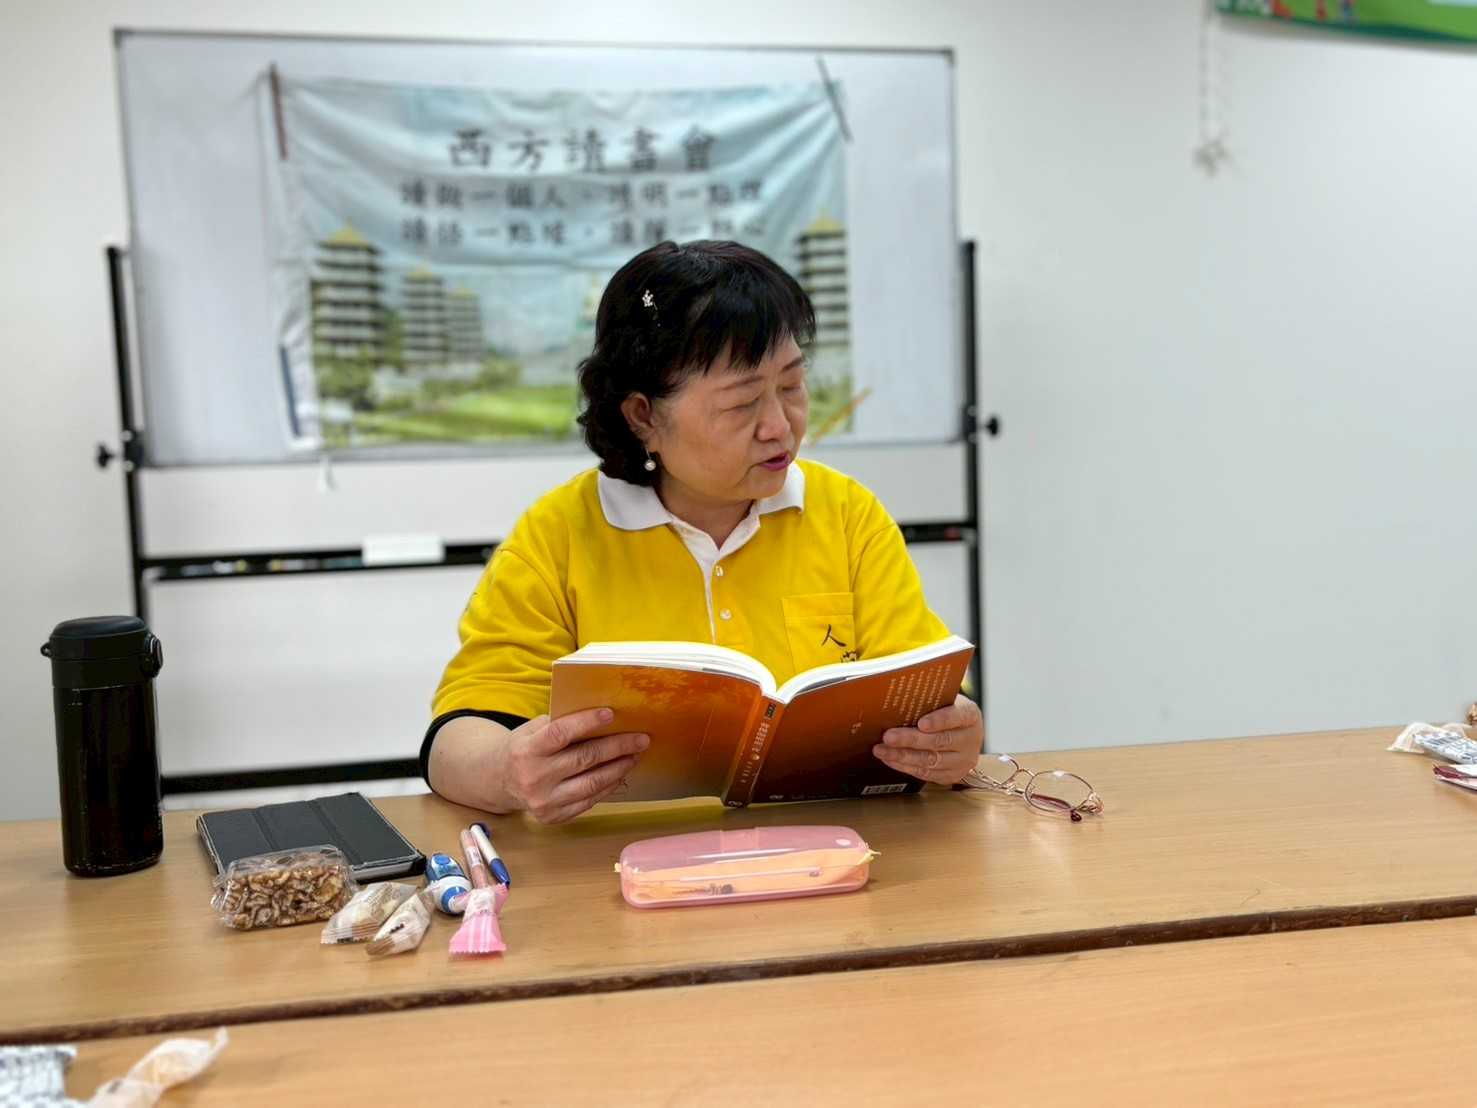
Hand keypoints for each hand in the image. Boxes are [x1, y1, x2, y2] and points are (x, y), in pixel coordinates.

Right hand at [493, 707, 648, 823]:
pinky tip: (620, 773)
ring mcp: (544, 801)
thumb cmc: (523, 748)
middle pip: (583, 759)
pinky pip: (589, 801)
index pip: (560, 734)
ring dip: (619, 768)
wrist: (498, 781)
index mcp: (526, 751)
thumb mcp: (531, 730)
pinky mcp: (553, 817)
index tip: (611, 713)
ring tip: (635, 755)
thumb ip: (559, 723)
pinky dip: (608, 786)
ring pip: (592, 783)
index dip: (586, 723)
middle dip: (617, 747)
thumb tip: (601, 716)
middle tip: (641, 738)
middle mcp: (533, 778)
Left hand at [872, 695, 983, 784]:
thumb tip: (896, 701)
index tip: (921, 723)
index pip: (956, 717)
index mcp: (970, 715)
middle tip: (888, 736)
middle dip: (911, 740)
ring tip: (882, 750)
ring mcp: (963, 760)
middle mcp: (970, 739)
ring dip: (903, 756)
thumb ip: (927, 701)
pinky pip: (926, 773)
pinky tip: (890, 759)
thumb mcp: (942, 700)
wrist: (961, 732)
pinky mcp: (952, 775)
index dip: (939, 720)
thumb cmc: (945, 711)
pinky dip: (905, 766)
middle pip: (939, 741)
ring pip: (931, 760)